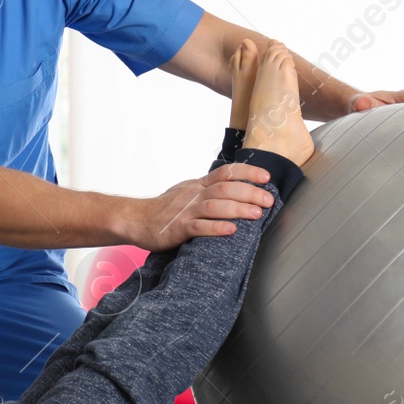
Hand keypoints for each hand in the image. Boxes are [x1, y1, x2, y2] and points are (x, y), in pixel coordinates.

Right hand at [126, 163, 274, 251]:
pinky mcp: (177, 229)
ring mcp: (185, 211)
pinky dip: (216, 228)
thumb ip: (208, 191)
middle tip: (269, 200)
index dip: (247, 173)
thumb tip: (236, 192)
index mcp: (197, 185)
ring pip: (214, 206)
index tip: (266, 177)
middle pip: (224, 188)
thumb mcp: (187, 193)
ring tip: (257, 214)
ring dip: (238, 209)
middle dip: (249, 193)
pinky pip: (198, 227)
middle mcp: (193, 195)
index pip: (225, 172)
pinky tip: (230, 230)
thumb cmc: (164, 210)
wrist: (135, 219)